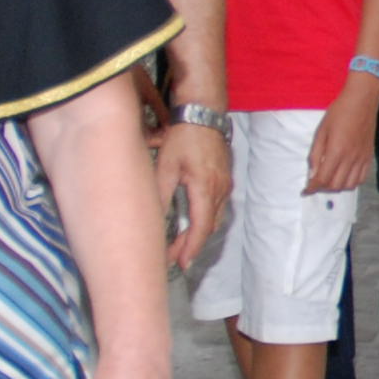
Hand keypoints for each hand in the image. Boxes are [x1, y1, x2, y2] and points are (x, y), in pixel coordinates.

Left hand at [154, 119, 228, 271]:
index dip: (190, 248)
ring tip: (181, 245)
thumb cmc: (182, 137)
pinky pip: (217, 208)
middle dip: (192, 245)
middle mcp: (221, 190)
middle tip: (174, 258)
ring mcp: (226, 185)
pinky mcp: (225, 179)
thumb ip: (161, 195)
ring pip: (215, 219)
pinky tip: (193, 223)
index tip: (181, 264)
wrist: (203, 113)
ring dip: (199, 234)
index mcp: (205, 188)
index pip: (200, 227)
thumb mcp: (165, 166)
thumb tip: (152, 220)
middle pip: (209, 227)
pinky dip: (205, 220)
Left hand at [306, 77, 378, 193]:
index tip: (305, 190)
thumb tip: (312, 174)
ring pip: (349, 185)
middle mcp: (350, 159)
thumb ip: (316, 154)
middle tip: (316, 181)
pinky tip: (344, 175)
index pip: (322, 179)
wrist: (362, 101)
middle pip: (336, 185)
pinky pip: (361, 178)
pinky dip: (351, 182)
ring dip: (337, 186)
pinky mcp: (369, 157)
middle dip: (323, 187)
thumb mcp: (321, 131)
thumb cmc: (338, 112)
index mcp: (336, 151)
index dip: (312, 187)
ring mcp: (362, 159)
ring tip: (330, 178)